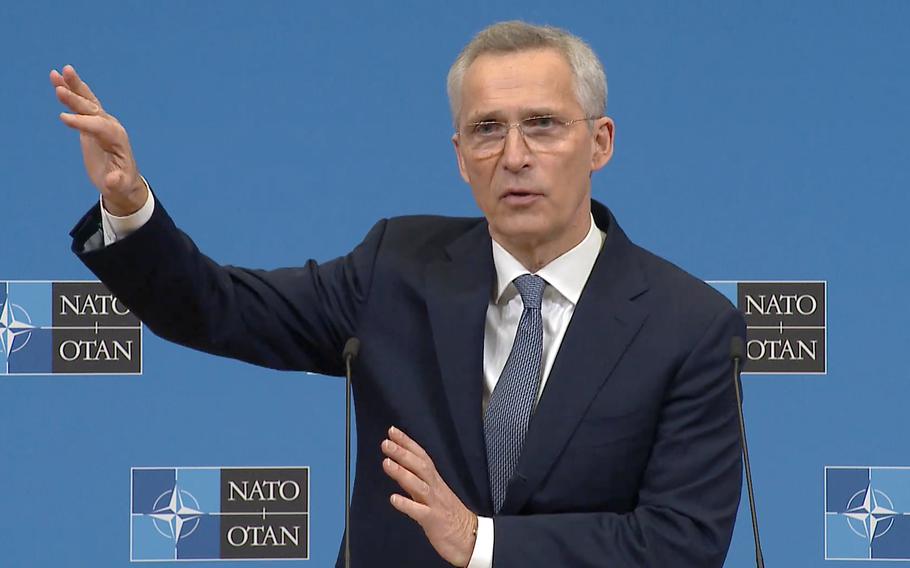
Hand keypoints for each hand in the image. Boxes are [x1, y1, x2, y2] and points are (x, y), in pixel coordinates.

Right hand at [50, 64, 146, 215]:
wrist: (123, 181)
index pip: (99, 127)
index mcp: (117, 139)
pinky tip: (58, 79)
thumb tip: (112, 180)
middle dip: (76, 100)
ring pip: (87, 101)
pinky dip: (71, 91)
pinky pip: (82, 104)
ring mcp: (102, 122)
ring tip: (58, 72)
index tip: (63, 118)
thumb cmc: (121, 185)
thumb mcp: (119, 187)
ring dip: (74, 86)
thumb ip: (116, 182)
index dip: (82, 122)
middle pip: (93, 109)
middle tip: (60, 89)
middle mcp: (111, 126)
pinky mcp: (92, 123)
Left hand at [382, 426, 477, 566]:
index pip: (422, 457)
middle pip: (420, 466)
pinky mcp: (434, 521)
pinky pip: (420, 512)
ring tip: (386, 463)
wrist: (472, 539)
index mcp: (435, 482)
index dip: (407, 443)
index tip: (392, 431)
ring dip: (402, 473)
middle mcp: (436, 489)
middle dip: (403, 453)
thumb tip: (400, 470)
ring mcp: (435, 504)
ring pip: (419, 485)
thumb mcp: (434, 495)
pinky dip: (407, 504)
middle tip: (386, 442)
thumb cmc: (450, 517)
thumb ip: (418, 483)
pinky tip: (393, 499)